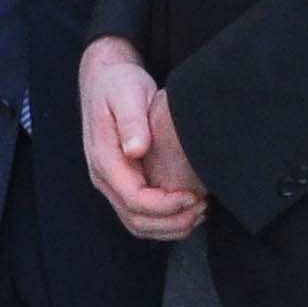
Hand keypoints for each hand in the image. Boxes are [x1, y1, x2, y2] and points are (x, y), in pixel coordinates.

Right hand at [78, 37, 205, 241]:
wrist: (106, 81)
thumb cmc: (119, 84)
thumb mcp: (126, 94)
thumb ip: (131, 121)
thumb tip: (135, 149)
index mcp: (104, 160)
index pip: (134, 199)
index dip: (165, 205)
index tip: (193, 195)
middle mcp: (105, 178)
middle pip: (136, 219)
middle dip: (172, 221)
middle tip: (203, 207)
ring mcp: (113, 183)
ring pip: (138, 223)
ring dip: (170, 226)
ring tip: (199, 211)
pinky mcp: (124, 183)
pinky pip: (141, 215)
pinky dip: (165, 221)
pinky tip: (188, 209)